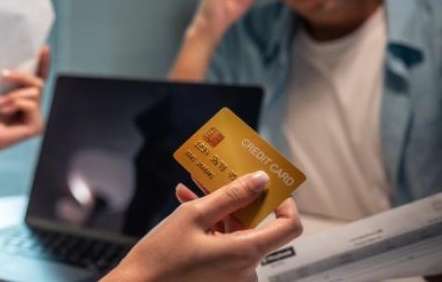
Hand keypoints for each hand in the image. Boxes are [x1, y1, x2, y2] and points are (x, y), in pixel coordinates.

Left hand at [0, 46, 50, 157]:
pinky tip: (5, 111)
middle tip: (3, 75)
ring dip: (14, 95)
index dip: (43, 63)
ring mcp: (38, 119)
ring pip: (34, 92)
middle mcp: (36, 108)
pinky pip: (31, 105)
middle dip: (21, 77)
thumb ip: (10, 81)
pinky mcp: (36, 127)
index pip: (39, 78)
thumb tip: (13, 63)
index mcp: (27, 99)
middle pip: (37, 83)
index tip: (43, 47)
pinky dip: (17, 104)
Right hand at [104, 172, 302, 281]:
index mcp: (245, 253)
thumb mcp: (194, 216)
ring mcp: (233, 275)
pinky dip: (210, 227)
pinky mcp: (220, 277)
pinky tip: (188, 207)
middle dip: (236, 200)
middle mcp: (246, 269)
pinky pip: (224, 245)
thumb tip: (260, 180)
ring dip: (217, 210)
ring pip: (235, 233)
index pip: (289, 226)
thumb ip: (231, 195)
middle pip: (255, 225)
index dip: (284, 202)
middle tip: (218, 178)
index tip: (266, 186)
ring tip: (192, 192)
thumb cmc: (161, 257)